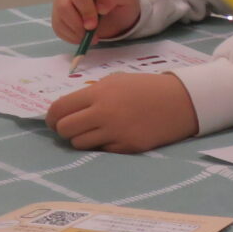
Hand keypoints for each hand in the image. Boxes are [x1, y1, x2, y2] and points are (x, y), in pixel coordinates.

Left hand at [45, 72, 196, 152]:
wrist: (182, 101)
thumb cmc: (146, 88)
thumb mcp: (116, 81)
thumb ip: (90, 94)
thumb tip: (67, 111)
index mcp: (98, 93)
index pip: (59, 109)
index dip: (51, 117)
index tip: (54, 120)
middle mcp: (104, 113)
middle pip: (65, 129)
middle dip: (64, 130)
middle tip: (73, 128)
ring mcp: (116, 132)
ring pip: (79, 143)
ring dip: (82, 139)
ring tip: (95, 132)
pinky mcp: (128, 147)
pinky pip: (102, 150)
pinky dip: (104, 145)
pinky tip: (116, 135)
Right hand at [51, 0, 140, 44]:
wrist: (115, 13)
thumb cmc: (119, 2)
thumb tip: (100, 7)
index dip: (85, 12)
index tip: (94, 25)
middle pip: (63, 7)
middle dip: (78, 25)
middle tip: (93, 35)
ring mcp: (61, 1)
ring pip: (59, 19)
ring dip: (75, 33)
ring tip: (92, 37)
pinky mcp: (58, 15)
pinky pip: (58, 28)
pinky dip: (71, 37)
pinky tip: (84, 37)